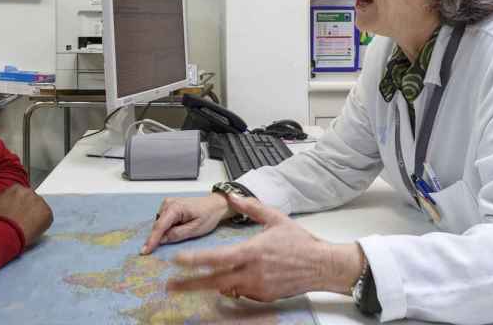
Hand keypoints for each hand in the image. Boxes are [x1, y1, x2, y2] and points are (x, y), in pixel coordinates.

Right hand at [0, 185, 53, 247]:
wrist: (4, 234)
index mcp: (16, 188)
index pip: (20, 193)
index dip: (17, 203)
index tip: (14, 211)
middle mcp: (30, 192)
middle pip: (31, 199)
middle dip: (27, 207)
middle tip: (21, 219)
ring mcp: (40, 202)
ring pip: (39, 207)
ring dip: (35, 214)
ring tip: (27, 225)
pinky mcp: (47, 213)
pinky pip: (47, 216)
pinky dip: (42, 222)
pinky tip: (33, 229)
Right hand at [140, 193, 232, 254]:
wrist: (215, 205)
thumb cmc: (208, 216)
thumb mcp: (195, 229)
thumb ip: (177, 235)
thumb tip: (161, 240)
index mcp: (175, 208)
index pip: (159, 226)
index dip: (152, 240)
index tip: (144, 252)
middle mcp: (168, 203)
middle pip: (158, 225)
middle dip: (161, 236)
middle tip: (179, 239)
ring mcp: (167, 203)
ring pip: (160, 224)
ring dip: (166, 231)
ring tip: (184, 229)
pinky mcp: (168, 206)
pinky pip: (163, 221)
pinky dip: (168, 227)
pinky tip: (180, 226)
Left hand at [165, 193, 364, 300]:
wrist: (322, 266)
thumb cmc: (299, 241)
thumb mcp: (275, 218)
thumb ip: (251, 207)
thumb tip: (232, 195)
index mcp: (251, 251)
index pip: (216, 258)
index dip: (195, 260)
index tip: (177, 260)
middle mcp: (252, 272)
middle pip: (214, 281)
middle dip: (190, 284)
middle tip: (170, 286)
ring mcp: (257, 287)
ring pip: (226, 289)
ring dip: (211, 285)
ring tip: (192, 284)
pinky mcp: (264, 297)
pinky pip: (241, 293)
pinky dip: (233, 287)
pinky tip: (230, 280)